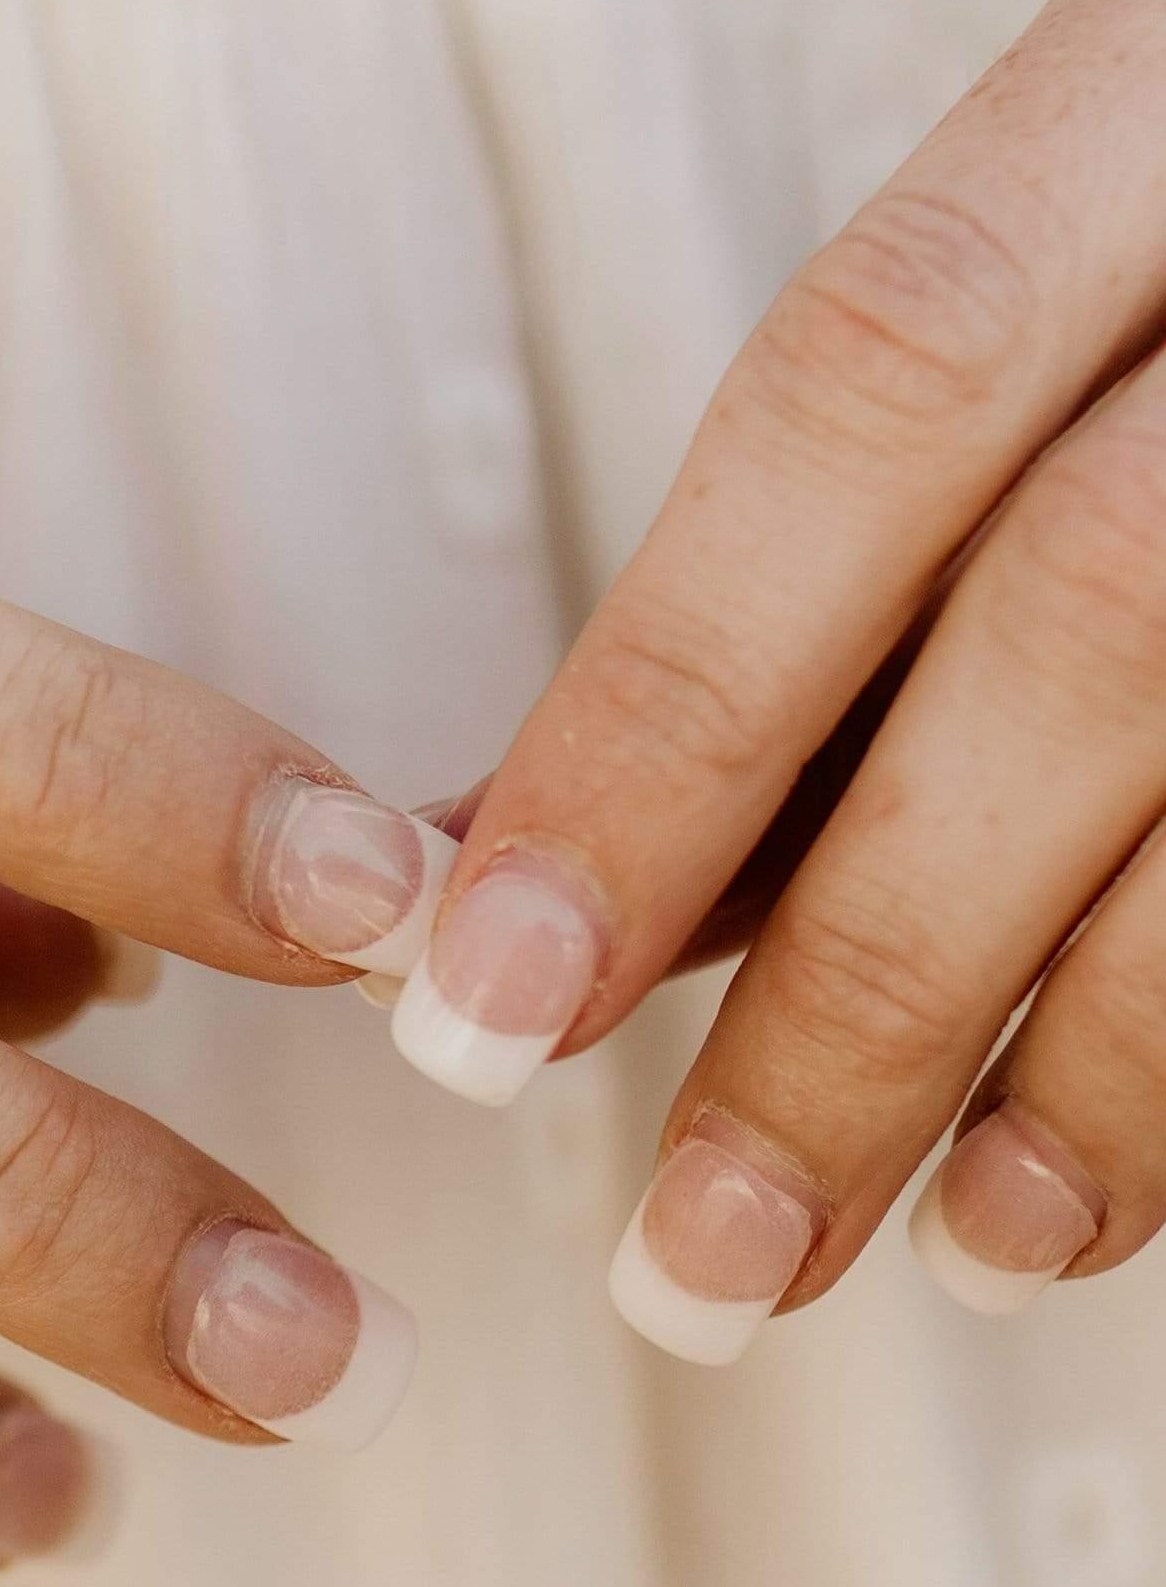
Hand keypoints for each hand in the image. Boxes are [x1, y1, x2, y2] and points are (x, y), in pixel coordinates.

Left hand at [389, 0, 1165, 1354]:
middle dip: (865, 973)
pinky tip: (1106, 1190)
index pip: (861, 395)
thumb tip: (506, 875)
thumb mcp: (1040, 330)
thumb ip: (810, 583)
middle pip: (1083, 617)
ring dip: (1094, 1069)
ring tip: (939, 1256)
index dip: (661, 713)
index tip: (482, 992)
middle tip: (692, 1254)